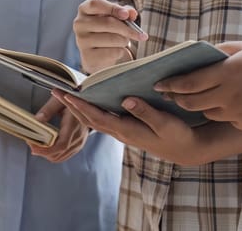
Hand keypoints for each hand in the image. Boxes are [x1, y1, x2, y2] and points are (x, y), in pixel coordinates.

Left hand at [28, 96, 88, 162]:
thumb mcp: (59, 100)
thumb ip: (48, 109)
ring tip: (37, 144)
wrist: (86, 103)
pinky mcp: (78, 145)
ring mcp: (79, 142)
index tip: (34, 147)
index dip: (46, 150)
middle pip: (59, 154)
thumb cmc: (72, 100)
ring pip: (60, 157)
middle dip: (42, 152)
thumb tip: (38, 119)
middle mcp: (78, 136)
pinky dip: (53, 154)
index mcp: (74, 125)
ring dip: (46, 154)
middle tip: (31, 143)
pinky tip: (46, 147)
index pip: (62, 144)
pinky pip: (64, 155)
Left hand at [53, 90, 241, 165]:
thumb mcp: (164, 123)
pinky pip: (104, 119)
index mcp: (126, 130)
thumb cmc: (176, 135)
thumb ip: (145, 111)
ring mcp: (123, 132)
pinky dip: (92, 111)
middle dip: (71, 106)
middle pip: (90, 119)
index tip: (66, 94)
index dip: (80, 105)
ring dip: (79, 108)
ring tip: (66, 95)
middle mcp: (120, 132)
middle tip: (55, 91)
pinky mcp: (127, 130)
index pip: (97, 117)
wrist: (185, 150)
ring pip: (95, 120)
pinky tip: (89, 102)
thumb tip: (126, 100)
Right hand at [73, 0, 147, 73]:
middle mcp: (79, 24)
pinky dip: (120, 52)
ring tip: (122, 42)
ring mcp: (81, 41)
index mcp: (84, 9)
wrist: (99, 55)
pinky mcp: (87, 56)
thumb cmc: (107, 31)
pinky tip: (116, 51)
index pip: (96, 4)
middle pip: (108, 22)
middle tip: (140, 35)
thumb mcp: (116, 17)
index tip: (127, 15)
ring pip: (113, 38)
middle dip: (127, 29)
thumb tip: (132, 13)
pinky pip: (112, 52)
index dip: (113, 8)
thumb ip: (125, 12)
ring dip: (124, 41)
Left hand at [153, 40, 241, 129]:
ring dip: (197, 105)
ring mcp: (237, 111)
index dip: (170, 85)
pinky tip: (221, 102)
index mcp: (228, 72)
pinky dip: (218, 111)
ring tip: (192, 97)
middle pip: (191, 102)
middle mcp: (229, 95)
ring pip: (205, 112)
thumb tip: (198, 57)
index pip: (189, 83)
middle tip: (168, 93)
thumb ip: (219, 52)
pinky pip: (223, 118)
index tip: (157, 84)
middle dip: (176, 98)